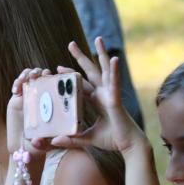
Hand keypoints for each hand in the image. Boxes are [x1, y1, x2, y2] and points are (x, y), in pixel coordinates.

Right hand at [6, 67, 64, 160]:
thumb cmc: (42, 145)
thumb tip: (45, 140)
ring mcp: (33, 95)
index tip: (58, 74)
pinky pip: (20, 84)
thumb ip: (47, 143)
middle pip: (47, 76)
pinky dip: (18, 82)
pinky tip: (16, 89)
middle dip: (43, 72)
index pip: (64, 83)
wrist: (25, 147)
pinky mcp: (20, 97)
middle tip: (41, 75)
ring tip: (27, 79)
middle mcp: (46, 96)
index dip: (63, 74)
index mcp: (59, 103)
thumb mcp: (48, 144)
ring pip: (33, 76)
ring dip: (29, 73)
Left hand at [50, 38, 147, 157]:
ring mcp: (111, 95)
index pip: (81, 84)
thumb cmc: (112, 140)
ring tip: (98, 38)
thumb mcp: (86, 138)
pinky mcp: (117, 100)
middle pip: (90, 71)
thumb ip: (71, 139)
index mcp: (98, 100)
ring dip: (102, 54)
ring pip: (105, 70)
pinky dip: (114, 71)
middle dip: (80, 57)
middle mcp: (104, 93)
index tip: (58, 67)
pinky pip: (115, 83)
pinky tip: (113, 59)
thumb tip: (55, 141)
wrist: (129, 146)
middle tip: (70, 43)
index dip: (71, 75)